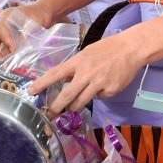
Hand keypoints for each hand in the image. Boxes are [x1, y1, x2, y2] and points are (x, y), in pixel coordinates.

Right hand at [0, 3, 51, 58]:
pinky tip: (12, 62)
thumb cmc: (39, 14)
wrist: (44, 12)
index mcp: (6, 17)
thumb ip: (24, 35)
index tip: (14, 50)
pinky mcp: (10, 38)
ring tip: (8, 66)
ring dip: (1, 55)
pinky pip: (4, 47)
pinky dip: (7, 55)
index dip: (6, 41)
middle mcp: (2, 24)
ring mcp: (5, 32)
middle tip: (0, 62)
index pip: (0, 30)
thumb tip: (18, 50)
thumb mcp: (33, 24)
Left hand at [27, 30, 143, 116]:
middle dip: (56, 107)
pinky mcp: (110, 90)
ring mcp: (99, 83)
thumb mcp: (87, 53)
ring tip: (73, 106)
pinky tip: (104, 86)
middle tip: (49, 114)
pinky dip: (98, 95)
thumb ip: (75, 67)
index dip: (41, 84)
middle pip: (67, 95)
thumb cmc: (107, 49)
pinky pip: (99, 98)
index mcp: (78, 61)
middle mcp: (86, 73)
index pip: (55, 74)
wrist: (131, 48)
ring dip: (74, 106)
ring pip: (81, 102)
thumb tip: (64, 81)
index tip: (30, 92)